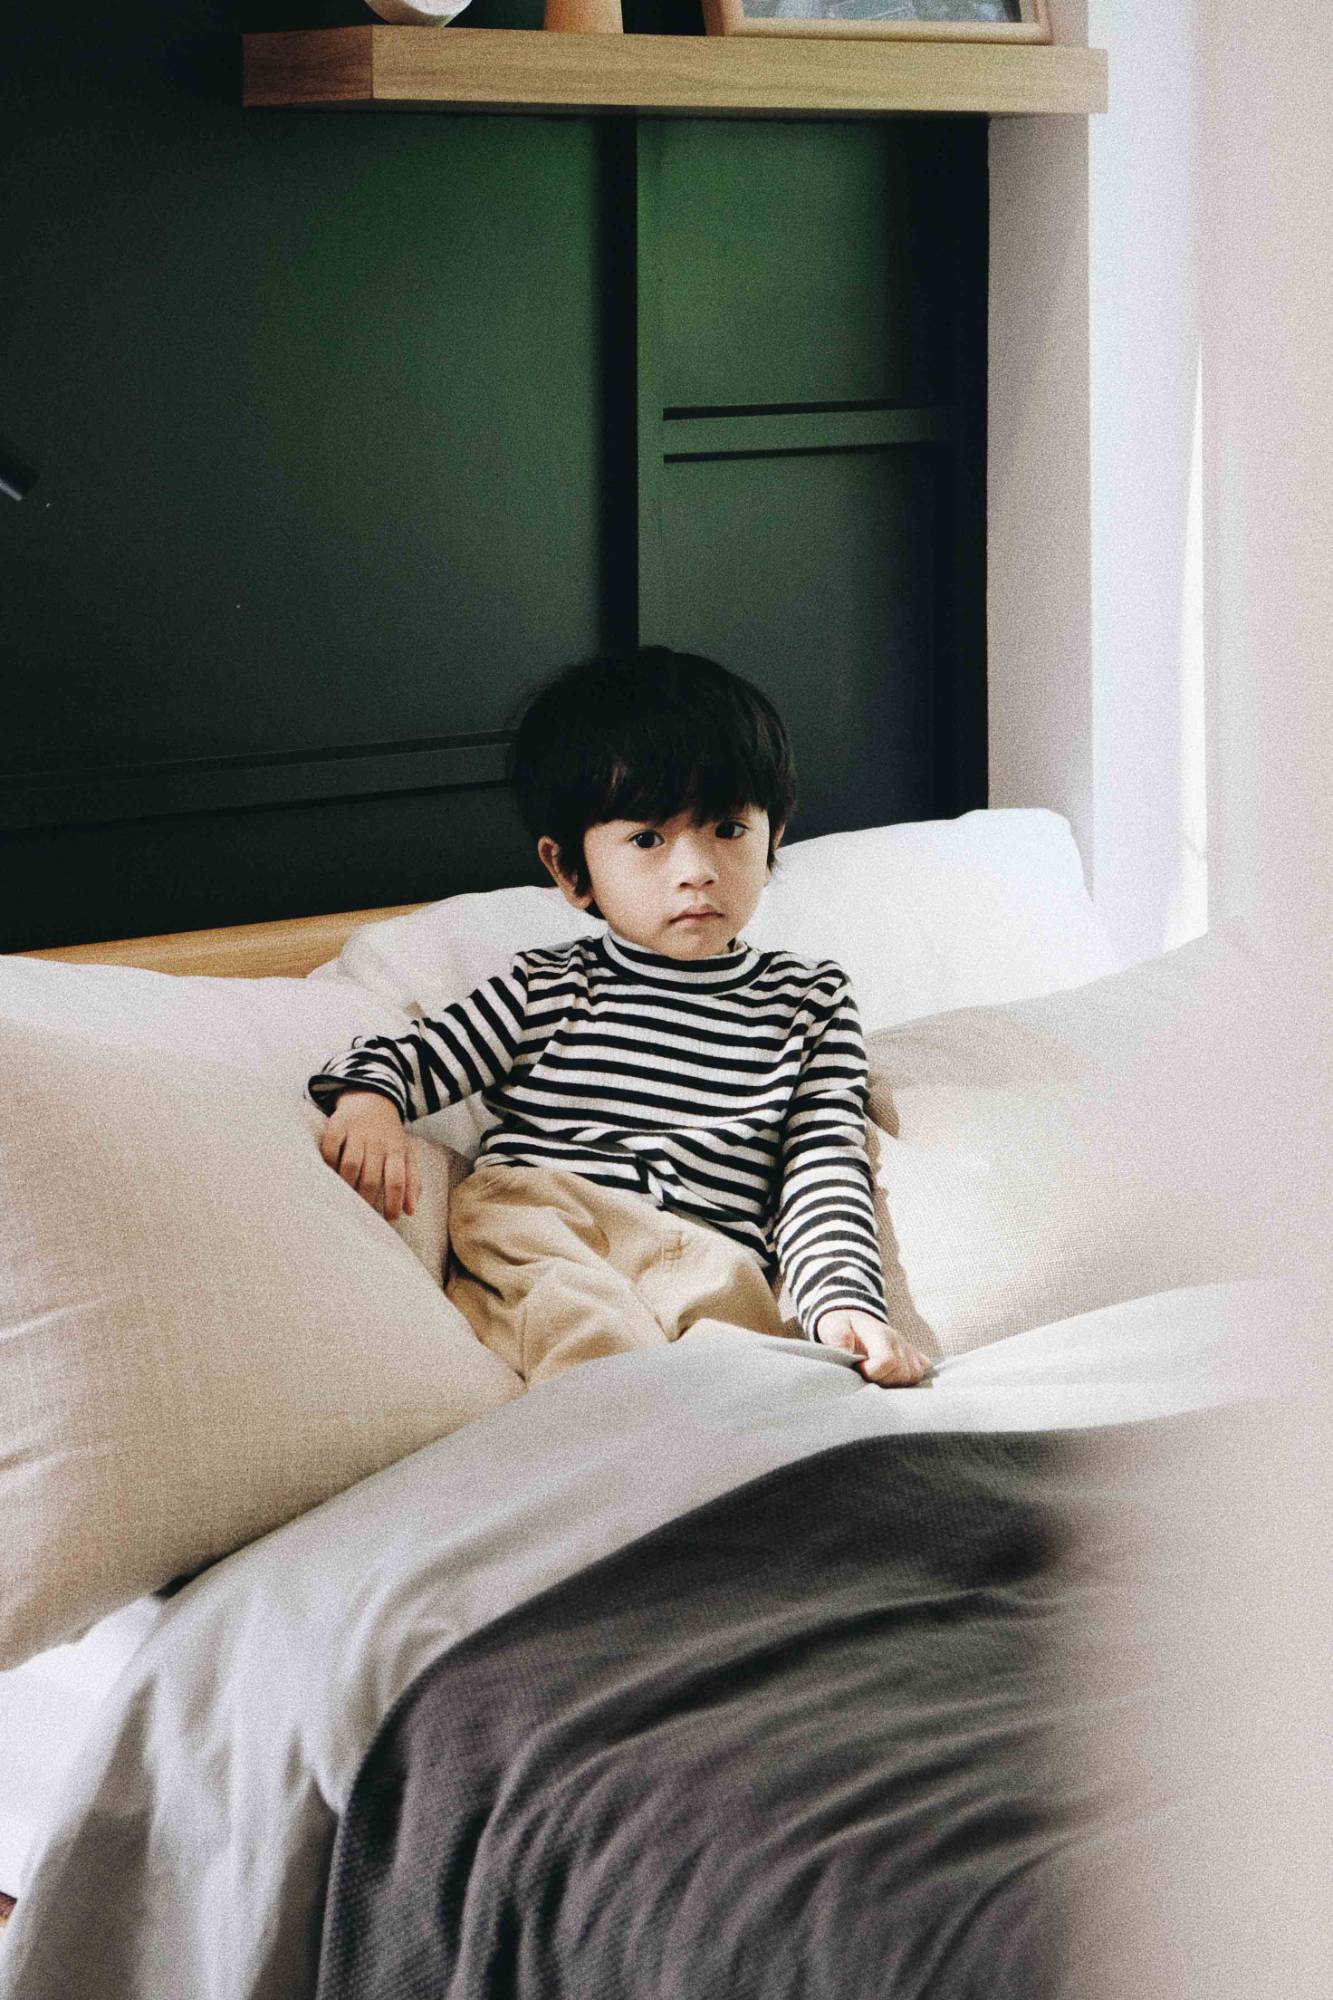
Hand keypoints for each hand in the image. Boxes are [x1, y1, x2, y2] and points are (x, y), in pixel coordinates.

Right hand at [318, 1090, 418, 1224]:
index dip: (393, 1202)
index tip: (388, 1220)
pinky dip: (328, 1162)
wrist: (373, 1096)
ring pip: (350, 1164)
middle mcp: (376, 1142)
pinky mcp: (337, 1124)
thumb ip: (411, 1181)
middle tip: (360, 1214)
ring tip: (343, 1199)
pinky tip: (328, 1174)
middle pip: (371, 1176)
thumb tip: (410, 1211)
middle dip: (365, 1199)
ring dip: (346, 1184)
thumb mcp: (405, 1154)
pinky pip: (330, 1146)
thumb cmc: (389, 1135)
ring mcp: (356, 1132)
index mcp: (396, 1150)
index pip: (397, 1179)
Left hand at [815, 1309, 931, 1386]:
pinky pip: (923, 1371)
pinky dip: (911, 1379)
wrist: (854, 1316)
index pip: (887, 1361)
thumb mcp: (834, 1326)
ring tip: (878, 1378)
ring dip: (896, 1383)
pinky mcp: (914, 1355)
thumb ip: (839, 1337)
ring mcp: (909, 1349)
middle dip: (883, 1381)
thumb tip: (844, 1353)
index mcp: (881, 1335)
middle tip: (866, 1376)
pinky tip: (895, 1379)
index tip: (858, 1370)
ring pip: (914, 1376)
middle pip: (903, 1373)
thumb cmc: (842, 1325)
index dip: (871, 1372)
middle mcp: (899, 1342)